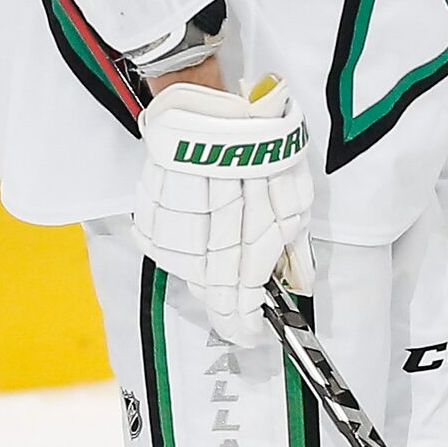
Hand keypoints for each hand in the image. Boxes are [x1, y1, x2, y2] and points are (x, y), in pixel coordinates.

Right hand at [133, 78, 314, 347]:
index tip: (253, 333)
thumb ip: (293, 249)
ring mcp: (169, 237)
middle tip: (248, 289)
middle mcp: (197, 253)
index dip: (244, 326)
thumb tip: (297, 284)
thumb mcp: (295, 201)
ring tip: (227, 232)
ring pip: (189, 272)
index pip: (234, 309)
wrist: (210, 114)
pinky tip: (204, 220)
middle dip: (230, 297)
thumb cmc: (261, 154)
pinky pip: (170, 247)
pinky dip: (188, 244)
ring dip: (208, 267)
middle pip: (211, 294)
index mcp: (237, 253)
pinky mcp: (150, 218)